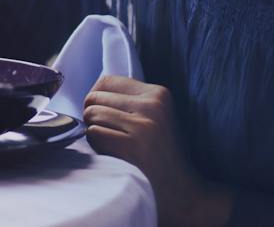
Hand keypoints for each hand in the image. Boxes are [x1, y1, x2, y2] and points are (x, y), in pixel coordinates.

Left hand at [84, 75, 234, 225]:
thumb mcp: (155, 117)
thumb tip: (91, 93)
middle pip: (95, 97)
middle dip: (92, 115)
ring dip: (93, 131)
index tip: (103, 115)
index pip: (106, 81)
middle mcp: (152, 105)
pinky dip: (96, 145)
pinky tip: (112, 155)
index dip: (97, 98)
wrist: (182, 193)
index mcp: (158, 93)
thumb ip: (129, 100)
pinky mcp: (132, 146)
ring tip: (111, 144)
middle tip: (106, 133)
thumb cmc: (161, 155)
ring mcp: (143, 126)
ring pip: (91, 114)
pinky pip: (94, 134)